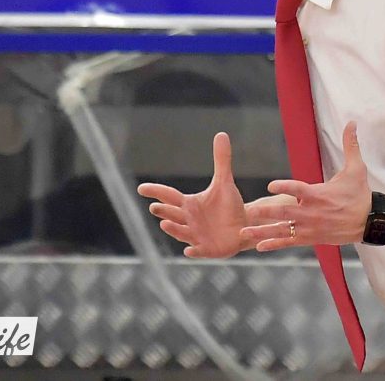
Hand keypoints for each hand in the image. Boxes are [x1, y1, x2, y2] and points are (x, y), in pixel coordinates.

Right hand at [137, 132, 248, 258]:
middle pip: (172, 215)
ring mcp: (196, 236)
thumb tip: (221, 134)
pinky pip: (199, 250)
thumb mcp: (225, 181)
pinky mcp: (208, 249)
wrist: (243, 226)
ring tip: (164, 223)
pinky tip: (189, 251)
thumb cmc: (229, 205)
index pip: (169, 196)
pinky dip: (194, 251)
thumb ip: (221, 160)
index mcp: (189, 205)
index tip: (141, 188)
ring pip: (181, 232)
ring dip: (173, 229)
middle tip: (154, 207)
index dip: (156, 192)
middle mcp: (188, 221)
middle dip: (164, 212)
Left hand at [242, 121, 370, 251]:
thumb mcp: (357, 168)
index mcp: (319, 194)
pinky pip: (289, 242)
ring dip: (263, 231)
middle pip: (286, 212)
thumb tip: (352, 122)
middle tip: (250, 211)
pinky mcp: (311, 238)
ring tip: (245, 232)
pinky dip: (274, 244)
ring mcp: (310, 227)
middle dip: (267, 212)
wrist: (369, 221)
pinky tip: (259, 246)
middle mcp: (312, 212)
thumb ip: (350, 145)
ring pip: (283, 230)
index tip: (270, 185)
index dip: (285, 187)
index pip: (299, 189)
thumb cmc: (360, 193)